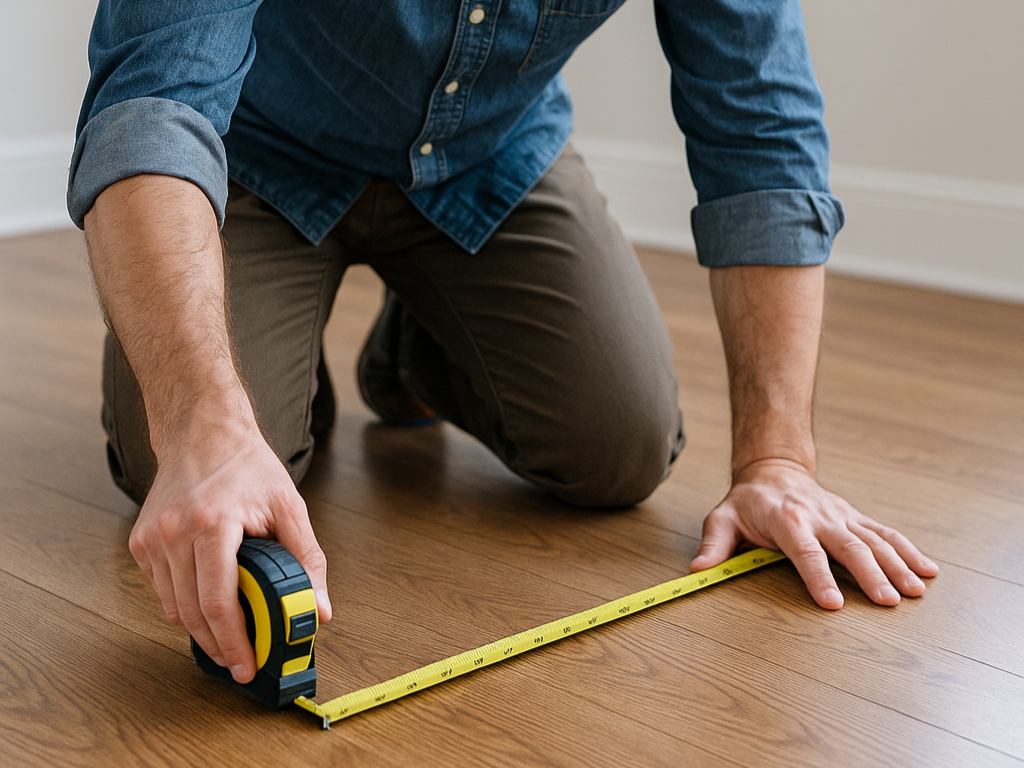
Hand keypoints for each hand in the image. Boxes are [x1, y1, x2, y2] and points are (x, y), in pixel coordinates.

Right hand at [128, 425, 330, 682]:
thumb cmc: (247, 466)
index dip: (233, 641)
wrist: (202, 432)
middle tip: (240, 663)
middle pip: (192, 613)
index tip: (247, 665)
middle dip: (218, 645)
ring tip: (229, 639)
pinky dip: (184, 604)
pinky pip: (162, 590)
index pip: (218, 602)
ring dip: (200, 629)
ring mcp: (152, 538)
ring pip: (172, 607)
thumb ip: (307, 560)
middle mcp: (174, 532)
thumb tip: (319, 609)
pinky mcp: (141, 542)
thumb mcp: (289, 506)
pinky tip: (208, 603)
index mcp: (212, 523)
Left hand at [689, 458, 938, 608]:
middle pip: (849, 547)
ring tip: (916, 591)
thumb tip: (696, 572)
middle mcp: (819, 517)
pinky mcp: (855, 518)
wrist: (773, 470)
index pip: (804, 551)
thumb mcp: (722, 518)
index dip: (817, 576)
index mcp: (787, 520)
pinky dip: (909, 551)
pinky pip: (886, 534)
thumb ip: (713, 545)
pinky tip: (929, 570)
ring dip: (898, 565)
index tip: (831, 602)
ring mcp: (842, 517)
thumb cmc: (747, 502)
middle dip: (870, 575)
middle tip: (888, 602)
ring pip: (875, 540)